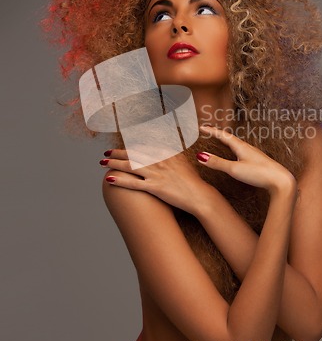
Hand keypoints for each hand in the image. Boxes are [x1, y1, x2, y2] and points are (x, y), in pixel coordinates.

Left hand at [100, 146, 214, 214]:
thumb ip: (171, 153)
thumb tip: (164, 147)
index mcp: (166, 152)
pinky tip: (108, 178)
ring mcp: (157, 173)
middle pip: (133, 153)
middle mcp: (160, 160)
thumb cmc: (192, 181)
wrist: (199, 195)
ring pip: (129, 165)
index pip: (144, 145)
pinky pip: (132, 183)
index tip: (121, 146)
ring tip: (102, 162)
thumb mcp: (182, 161)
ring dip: (113, 163)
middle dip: (117, 152)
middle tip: (106, 152)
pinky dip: (119, 180)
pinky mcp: (155, 187)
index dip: (130, 145)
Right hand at [197, 125, 296, 196]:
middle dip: (218, 134)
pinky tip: (237, 156)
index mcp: (241, 147)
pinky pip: (243, 151)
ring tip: (220, 141)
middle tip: (209, 132)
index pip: (223, 136)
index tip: (202, 127)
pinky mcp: (258, 161)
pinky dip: (234, 150)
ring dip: (227, 141)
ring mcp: (254, 154)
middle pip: (230, 138)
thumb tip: (201, 156)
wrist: (281, 181)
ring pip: (237, 144)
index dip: (211, 131)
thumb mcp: (234, 169)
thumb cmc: (259, 174)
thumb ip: (217, 163)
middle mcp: (248, 147)